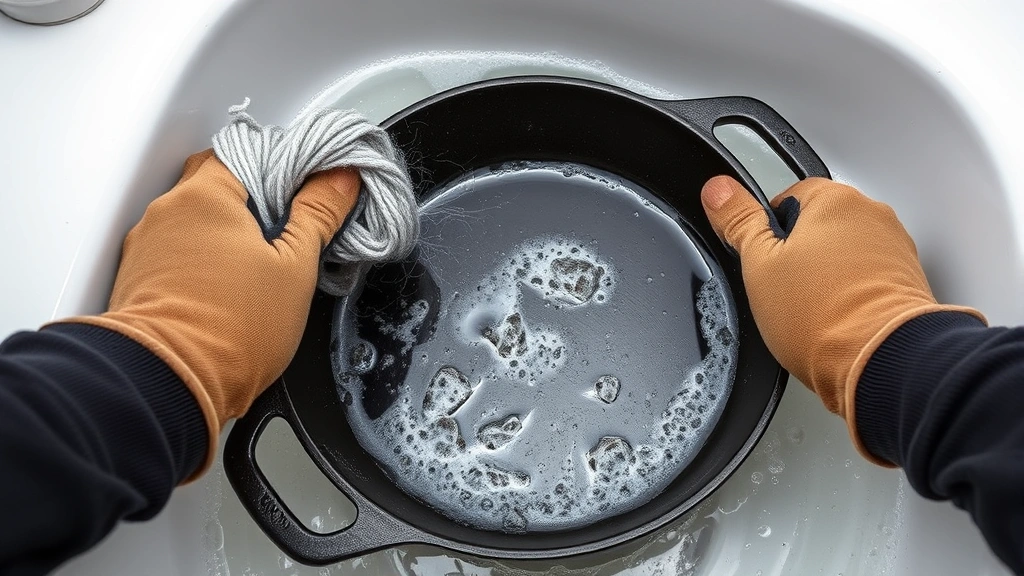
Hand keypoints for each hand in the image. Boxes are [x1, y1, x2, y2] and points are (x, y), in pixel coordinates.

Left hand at [68, 150, 358, 471]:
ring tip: (256, 266)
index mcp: (205, 196)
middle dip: (251, 198)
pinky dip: (199, 259)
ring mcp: (146, 246)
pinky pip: (174, 251)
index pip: (248, 153)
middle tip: (284, 228)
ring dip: (222, 231)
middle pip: (215, 182)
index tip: (307, 192)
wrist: (168, 386)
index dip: (282, 169)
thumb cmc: (230, 331)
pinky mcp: (137, 280)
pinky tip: (225, 288)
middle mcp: (167, 212)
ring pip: (192, 219)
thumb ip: (318, 215)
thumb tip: (340, 180)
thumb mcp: (295, 268)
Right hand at [700, 176, 982, 459]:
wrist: (883, 363)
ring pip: (843, 256)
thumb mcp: (758, 265)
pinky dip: (851, 298)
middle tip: (784, 290)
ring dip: (827, 278)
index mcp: (834, 198)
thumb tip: (717, 190)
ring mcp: (894, 249)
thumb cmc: (824, 317)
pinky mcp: (907, 283)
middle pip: (817, 228)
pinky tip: (837, 322)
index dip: (765, 236)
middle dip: (798, 256)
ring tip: (813, 311)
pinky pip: (867, 281)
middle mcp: (871, 214)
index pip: (784, 200)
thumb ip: (738, 220)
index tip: (762, 263)